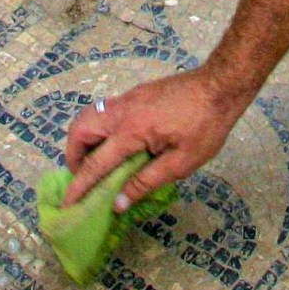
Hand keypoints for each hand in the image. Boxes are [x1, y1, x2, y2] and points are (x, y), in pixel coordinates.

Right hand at [63, 69, 250, 208]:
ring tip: (97, 161)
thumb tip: (118, 204)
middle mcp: (122, 111)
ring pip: (89, 116)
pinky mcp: (136, 93)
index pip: (96, 164)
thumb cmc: (205, 126)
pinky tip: (117, 143)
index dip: (80, 186)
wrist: (220, 85)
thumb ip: (146, 183)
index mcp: (131, 131)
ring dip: (84, 139)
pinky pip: (105, 111)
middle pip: (79, 130)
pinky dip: (99, 128)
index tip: (68, 204)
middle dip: (73, 156)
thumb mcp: (181, 163)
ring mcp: (127, 99)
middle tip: (83, 176)